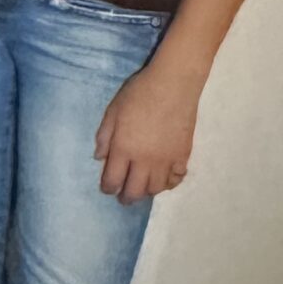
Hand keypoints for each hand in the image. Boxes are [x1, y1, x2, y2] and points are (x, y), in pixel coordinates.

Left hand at [94, 52, 203, 202]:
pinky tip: (164, 180)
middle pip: (135, 191)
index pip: (113, 180)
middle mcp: (144, 161)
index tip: (107, 189)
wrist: (173, 86)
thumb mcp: (113, 111)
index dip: (108, 188)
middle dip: (126, 198)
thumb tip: (99, 158)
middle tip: (123, 197)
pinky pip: (176, 179)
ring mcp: (166, 161)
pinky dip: (169, 184)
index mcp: (124, 149)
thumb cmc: (138, 94)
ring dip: (146, 192)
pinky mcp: (183, 156)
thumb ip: (104, 136)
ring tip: (142, 188)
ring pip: (156, 189)